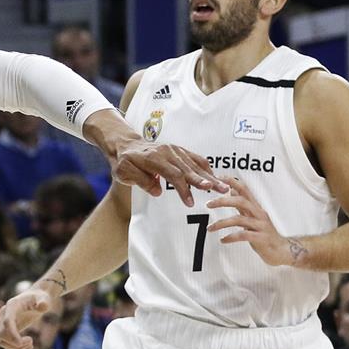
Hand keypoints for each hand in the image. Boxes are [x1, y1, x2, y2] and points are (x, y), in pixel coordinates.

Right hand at [0, 283, 57, 348]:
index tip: (24, 342)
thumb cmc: (40, 298)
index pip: (7, 322)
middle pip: (2, 334)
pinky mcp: (7, 330)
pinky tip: (28, 345)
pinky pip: (7, 345)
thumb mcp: (44, 299)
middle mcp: (4, 314)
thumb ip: (43, 302)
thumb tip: (42, 306)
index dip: (13, 334)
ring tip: (30, 344)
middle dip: (16, 343)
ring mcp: (4, 323)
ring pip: (2, 342)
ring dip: (16, 348)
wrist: (35, 298)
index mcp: (12, 306)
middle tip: (31, 341)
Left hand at [88, 117, 225, 204]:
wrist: (127, 145)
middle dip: (204, 181)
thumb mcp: (124, 173)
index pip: (173, 174)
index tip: (190, 203)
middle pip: (188, 168)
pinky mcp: (179, 150)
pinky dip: (206, 168)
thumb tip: (158, 191)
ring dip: (210, 176)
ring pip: (195, 164)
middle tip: (218, 190)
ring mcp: (175, 150)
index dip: (183, 189)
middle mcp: (167, 152)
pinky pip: (195, 158)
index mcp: (153, 158)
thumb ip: (141, 181)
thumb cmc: (124, 162)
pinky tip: (215, 178)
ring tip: (224, 187)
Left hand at [207, 176, 304, 266]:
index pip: (244, 189)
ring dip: (222, 223)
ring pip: (239, 219)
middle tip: (208, 204)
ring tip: (210, 228)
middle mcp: (259, 214)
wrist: (281, 250)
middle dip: (223, 201)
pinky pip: (243, 235)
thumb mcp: (253, 217)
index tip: (217, 177)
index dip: (231, 182)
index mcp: (255, 208)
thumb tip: (232, 191)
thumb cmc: (265, 233)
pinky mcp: (261, 238)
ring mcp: (260, 226)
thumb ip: (242, 205)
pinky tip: (223, 240)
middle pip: (241, 201)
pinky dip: (231, 237)